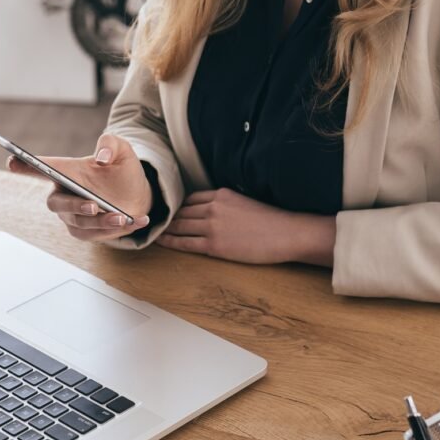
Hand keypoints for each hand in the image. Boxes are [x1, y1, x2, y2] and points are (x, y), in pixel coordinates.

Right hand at [7, 133, 151, 241]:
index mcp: (66, 171)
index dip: (24, 166)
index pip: (40, 168)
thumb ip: (110, 144)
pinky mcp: (85, 231)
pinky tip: (136, 221)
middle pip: (56, 203)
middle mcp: (64, 194)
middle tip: (93, 205)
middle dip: (74, 206)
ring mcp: (72, 215)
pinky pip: (95, 235)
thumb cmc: (121, 169)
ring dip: (100, 222)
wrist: (137, 193)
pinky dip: (116, 230)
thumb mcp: (121, 149)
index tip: (11, 161)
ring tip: (122, 217)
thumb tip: (101, 157)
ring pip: (79, 223)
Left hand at [159, 187, 335, 265]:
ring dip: (166, 229)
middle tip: (154, 221)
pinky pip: (185, 242)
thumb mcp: (245, 202)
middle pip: (182, 212)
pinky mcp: (214, 245)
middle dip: (169, 217)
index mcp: (222, 194)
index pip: (191, 199)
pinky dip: (171, 242)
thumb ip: (227, 204)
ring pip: (180, 226)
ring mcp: (212, 226)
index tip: (172, 212)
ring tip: (153, 231)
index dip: (180, 207)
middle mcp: (213, 207)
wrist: (286, 233)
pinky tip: (162, 241)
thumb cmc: (271, 221)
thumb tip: (214, 212)